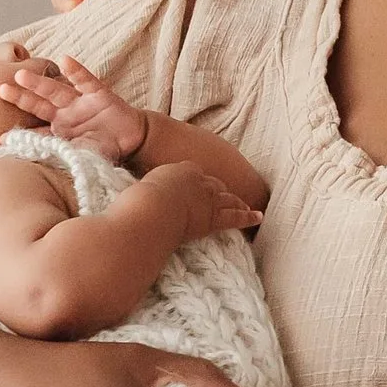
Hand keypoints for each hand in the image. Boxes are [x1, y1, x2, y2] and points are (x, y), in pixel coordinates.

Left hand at [2, 55, 147, 160]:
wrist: (132, 141)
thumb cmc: (105, 149)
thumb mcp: (82, 156)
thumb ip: (63, 155)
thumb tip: (38, 161)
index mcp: (58, 131)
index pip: (36, 131)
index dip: (20, 134)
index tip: (1, 138)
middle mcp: (65, 114)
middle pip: (39, 104)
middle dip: (21, 97)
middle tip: (0, 89)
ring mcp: (81, 102)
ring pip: (57, 90)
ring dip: (40, 83)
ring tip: (21, 74)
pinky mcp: (99, 94)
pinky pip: (86, 81)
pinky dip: (76, 71)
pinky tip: (64, 60)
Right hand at [138, 161, 262, 238]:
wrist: (152, 210)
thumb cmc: (138, 200)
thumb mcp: (137, 185)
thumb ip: (141, 186)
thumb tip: (127, 193)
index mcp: (182, 169)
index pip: (195, 174)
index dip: (198, 182)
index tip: (197, 186)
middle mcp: (199, 181)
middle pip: (214, 185)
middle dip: (220, 190)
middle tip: (225, 194)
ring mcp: (209, 198)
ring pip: (227, 199)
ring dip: (236, 201)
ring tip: (244, 204)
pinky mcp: (214, 217)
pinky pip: (235, 216)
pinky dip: (248, 216)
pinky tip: (258, 217)